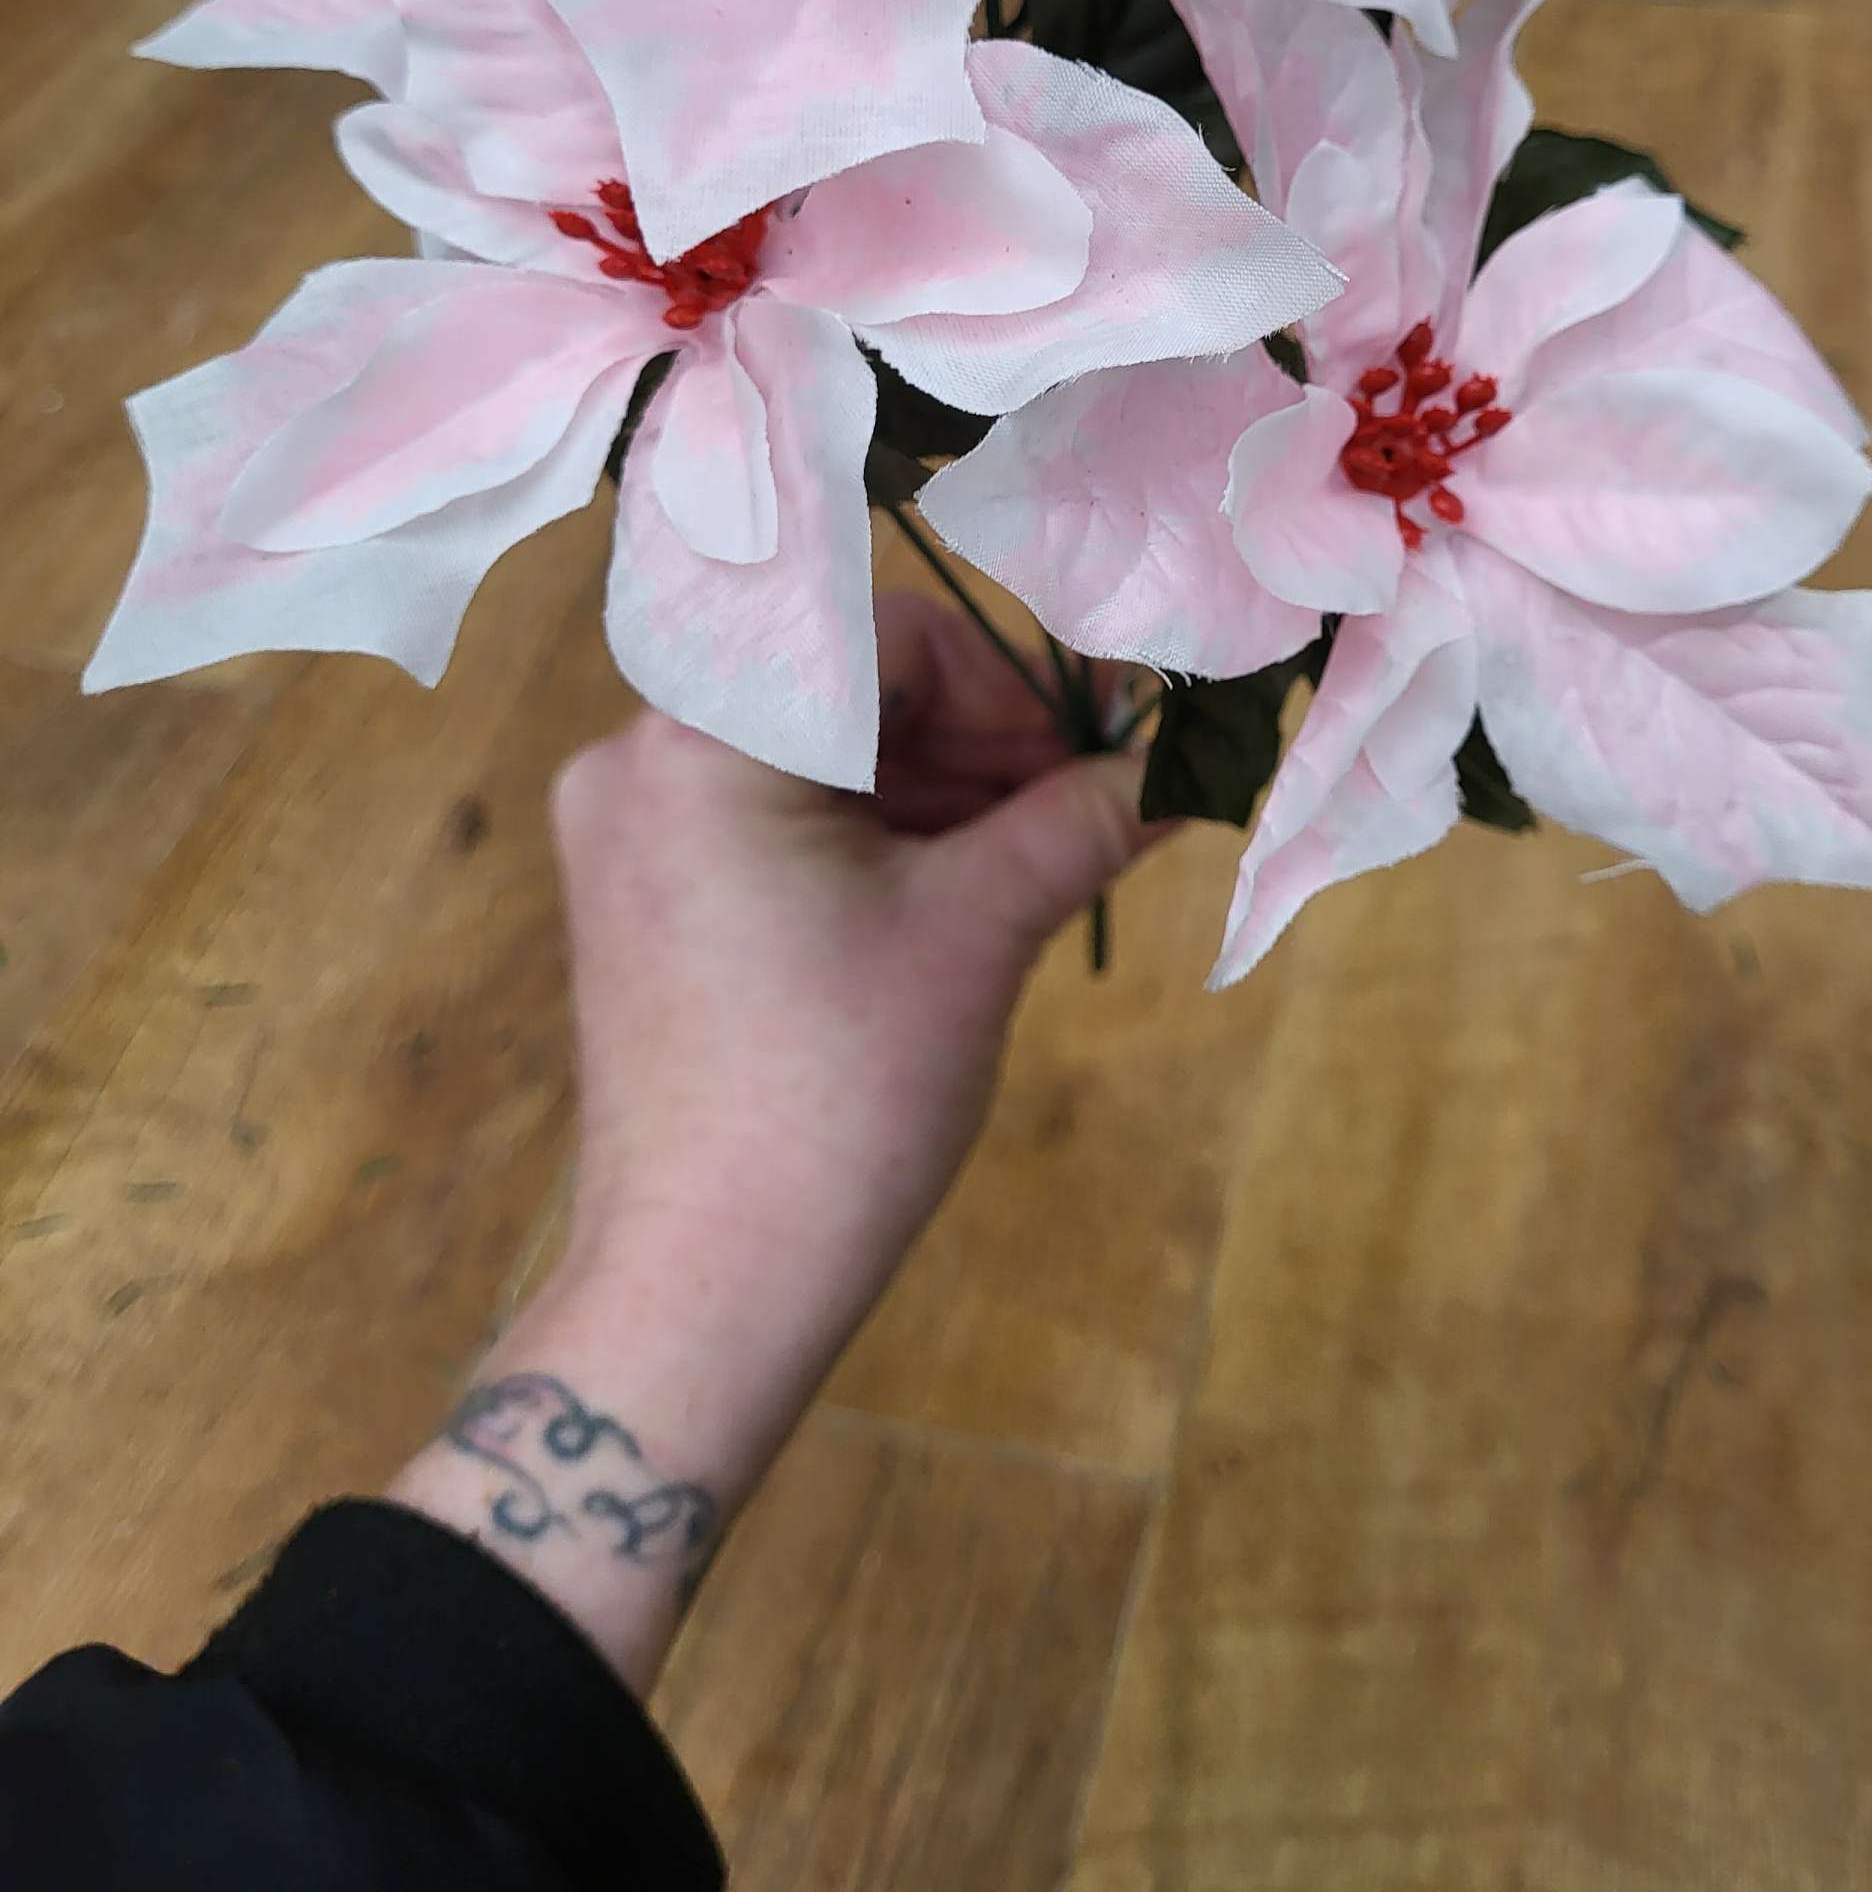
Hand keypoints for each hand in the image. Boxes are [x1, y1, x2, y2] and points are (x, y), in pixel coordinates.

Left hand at [389, 592, 1160, 1688]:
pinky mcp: (653, 905)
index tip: (1100, 743)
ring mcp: (637, 837)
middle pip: (848, 691)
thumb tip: (1185, 765)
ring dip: (944, 791)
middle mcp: (642, 760)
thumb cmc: (839, 1093)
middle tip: (1096, 801)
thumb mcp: (979, 932)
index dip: (1008, 679)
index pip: (882, 636)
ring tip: (1053, 854)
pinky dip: (883, 842)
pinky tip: (976, 891)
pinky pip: (783, 823)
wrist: (708, 1286)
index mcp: (700, 737)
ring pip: (822, 759)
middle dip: (984, 740)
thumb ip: (1081, 820)